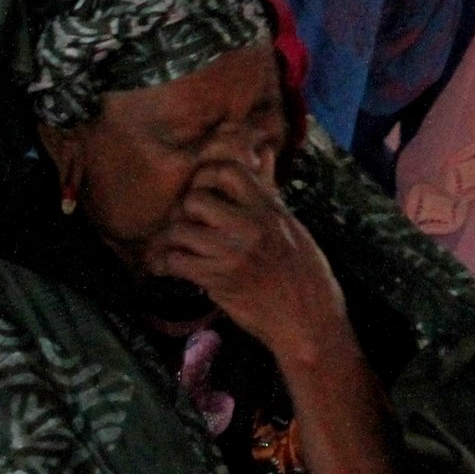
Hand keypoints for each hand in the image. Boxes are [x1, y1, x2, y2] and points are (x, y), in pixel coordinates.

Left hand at [143, 159, 350, 365]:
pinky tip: (169, 268)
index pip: (228, 170)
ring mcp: (232, 252)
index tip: (204, 190)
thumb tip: (261, 152)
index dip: (207, 176)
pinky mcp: (218, 280)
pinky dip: (166, 265)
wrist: (308, 321)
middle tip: (187, 224)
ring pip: (180, 230)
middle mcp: (250, 225)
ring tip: (177, 249)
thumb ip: (269, 189)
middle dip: (185, 212)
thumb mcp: (291, 225)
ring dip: (174, 241)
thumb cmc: (305, 273)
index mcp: (270, 209)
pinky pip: (176, 262)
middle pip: (195, 198)